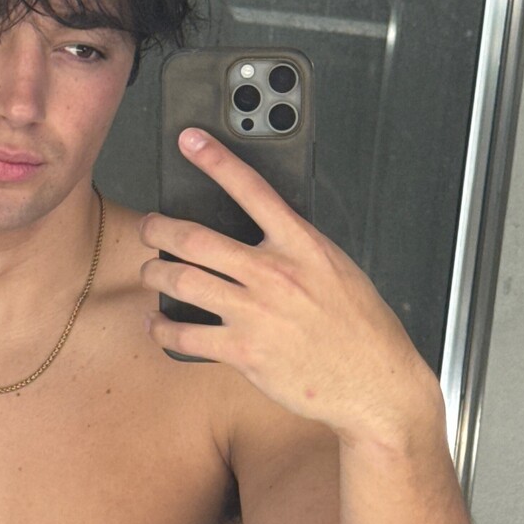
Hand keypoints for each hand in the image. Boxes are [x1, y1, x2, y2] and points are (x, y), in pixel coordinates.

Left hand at [139, 127, 441, 446]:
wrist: (375, 383)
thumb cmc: (362, 330)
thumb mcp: (338, 269)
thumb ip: (300, 248)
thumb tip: (270, 235)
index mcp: (301, 246)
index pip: (251, 189)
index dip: (216, 159)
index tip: (191, 140)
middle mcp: (274, 274)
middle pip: (196, 238)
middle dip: (159, 229)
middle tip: (148, 227)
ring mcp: (255, 312)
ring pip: (183, 280)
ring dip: (156, 273)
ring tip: (151, 271)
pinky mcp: (243, 351)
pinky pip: (185, 335)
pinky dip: (162, 328)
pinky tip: (158, 323)